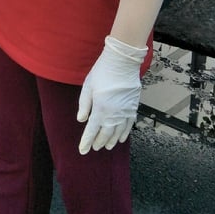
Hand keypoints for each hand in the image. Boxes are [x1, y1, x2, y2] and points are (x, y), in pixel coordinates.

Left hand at [77, 36, 147, 153]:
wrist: (122, 62)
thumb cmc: (102, 72)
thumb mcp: (88, 86)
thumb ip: (84, 105)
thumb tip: (81, 119)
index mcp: (101, 109)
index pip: (92, 130)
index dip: (87, 142)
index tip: (83, 150)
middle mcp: (114, 114)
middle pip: (106, 133)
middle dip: (99, 142)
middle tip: (94, 148)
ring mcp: (125, 112)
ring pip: (118, 132)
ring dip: (111, 140)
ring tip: (107, 147)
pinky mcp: (133, 107)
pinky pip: (129, 125)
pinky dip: (124, 134)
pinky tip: (121, 138)